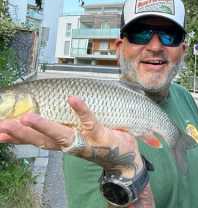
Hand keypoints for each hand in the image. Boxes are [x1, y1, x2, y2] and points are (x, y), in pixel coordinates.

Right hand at [0, 96, 141, 175]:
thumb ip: (65, 128)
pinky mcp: (101, 134)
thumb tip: (53, 115)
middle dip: (22, 134)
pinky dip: (81, 110)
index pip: (36, 141)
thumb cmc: (99, 143)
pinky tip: (72, 98)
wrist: (125, 158)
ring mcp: (86, 140)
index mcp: (64, 143)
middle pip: (43, 140)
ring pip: (62, 134)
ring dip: (45, 126)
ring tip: (27, 117)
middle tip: (3, 126)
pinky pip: (90, 121)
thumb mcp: (78, 137)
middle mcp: (71, 144)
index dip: (17, 138)